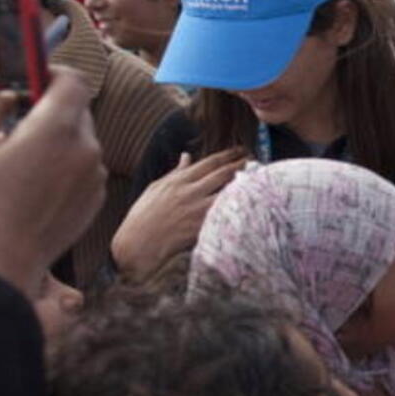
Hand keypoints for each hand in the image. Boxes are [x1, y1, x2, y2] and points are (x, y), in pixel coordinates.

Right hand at [0, 68, 104, 297]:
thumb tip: (4, 97)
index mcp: (59, 130)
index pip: (73, 80)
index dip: (48, 72)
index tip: (26, 80)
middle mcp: (87, 152)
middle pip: (77, 111)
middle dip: (47, 108)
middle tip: (11, 121)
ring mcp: (93, 181)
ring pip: (80, 142)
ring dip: (54, 139)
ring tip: (15, 158)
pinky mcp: (92, 205)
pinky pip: (81, 171)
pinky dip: (61, 167)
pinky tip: (28, 185)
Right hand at [111, 148, 247, 278]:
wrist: (135, 245)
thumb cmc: (142, 217)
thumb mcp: (155, 189)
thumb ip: (175, 172)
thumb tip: (187, 156)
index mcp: (178, 181)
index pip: (209, 163)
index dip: (228, 155)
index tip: (241, 150)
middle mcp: (189, 192)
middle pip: (222, 174)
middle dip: (241, 165)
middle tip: (256, 160)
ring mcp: (196, 210)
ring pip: (227, 192)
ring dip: (244, 184)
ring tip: (259, 178)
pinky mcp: (200, 227)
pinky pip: (223, 214)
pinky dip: (237, 207)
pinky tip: (250, 203)